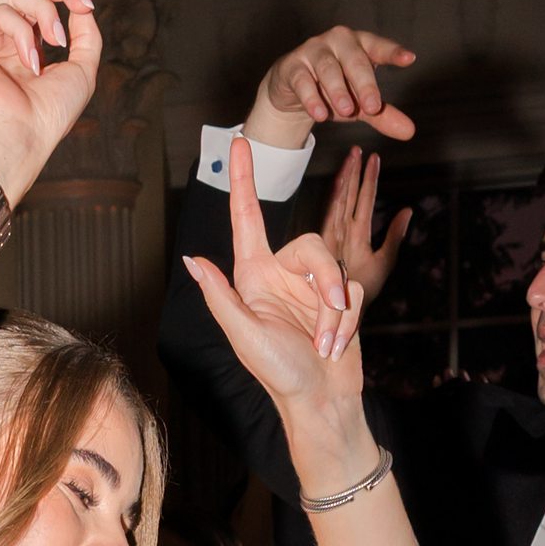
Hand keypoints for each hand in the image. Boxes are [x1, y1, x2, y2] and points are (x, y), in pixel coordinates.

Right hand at [0, 0, 100, 185]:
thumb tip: (82, 5)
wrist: (17, 138)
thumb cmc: (48, 116)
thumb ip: (86, 35)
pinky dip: (24, 33)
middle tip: (83, 1)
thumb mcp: (83, 70)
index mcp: (27, 46)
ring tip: (56, 42)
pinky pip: (2, 12)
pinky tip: (31, 62)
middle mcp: (4, 38)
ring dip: (46, 11)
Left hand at [182, 136, 373, 476]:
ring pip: (334, 269)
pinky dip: (348, 319)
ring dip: (336, 311)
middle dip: (324, 286)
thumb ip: (221, 296)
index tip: (239, 142)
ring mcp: (312, 286)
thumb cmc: (279, 375)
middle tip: (323, 330)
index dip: (242, 180)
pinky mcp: (340, 298)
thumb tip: (191, 260)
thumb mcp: (244, 335)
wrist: (322, 402)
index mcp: (254, 277)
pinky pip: (352, 287)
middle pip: (310, 245)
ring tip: (326, 345)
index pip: (246, 219)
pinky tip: (338, 344)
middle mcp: (282, 275)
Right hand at [247, 26, 416, 145]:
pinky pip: (303, 80)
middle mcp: (338, 41)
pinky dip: (312, 98)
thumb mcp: (360, 104)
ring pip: (328, 67)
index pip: (379, 47)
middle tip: (373, 108)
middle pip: (355, 59)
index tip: (409, 59)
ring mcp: (314, 50)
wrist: (293, 91)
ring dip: (338, 91)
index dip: (393, 52)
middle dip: (365, 84)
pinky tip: (320, 115)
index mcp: (360, 45)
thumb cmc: (333, 90)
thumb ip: (383, 115)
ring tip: (347, 112)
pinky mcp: (293, 66)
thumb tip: (410, 132)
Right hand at [317, 147, 410, 313]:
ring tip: (353, 155)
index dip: (369, 180)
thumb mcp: (382, 264)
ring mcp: (333, 240)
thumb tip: (408, 210)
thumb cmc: (359, 301)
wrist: (342, 322)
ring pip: (340, 202)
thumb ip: (394, 237)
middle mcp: (343, 235)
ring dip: (347, 179)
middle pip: (349, 197)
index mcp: (356, 238)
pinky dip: (338, 198)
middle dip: (355, 173)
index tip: (375, 158)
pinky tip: (343, 180)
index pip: (364, 202)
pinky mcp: (326, 249)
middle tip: (358, 147)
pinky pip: (332, 218)